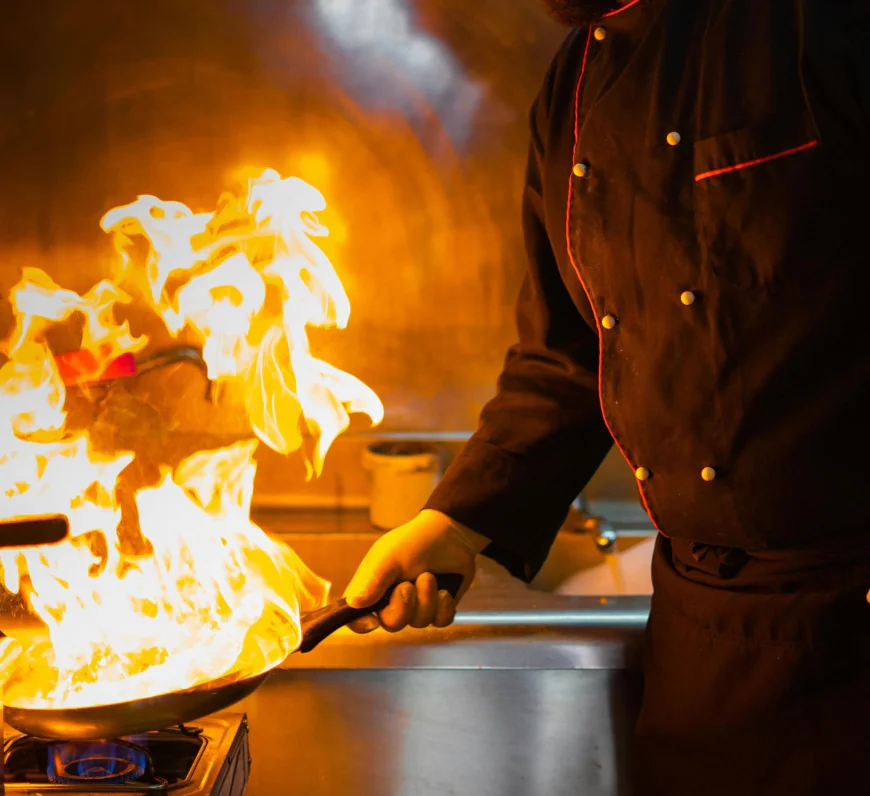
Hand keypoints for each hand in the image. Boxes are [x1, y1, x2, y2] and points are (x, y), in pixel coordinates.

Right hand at [344, 510, 488, 633]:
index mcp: (372, 588)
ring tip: (429, 576)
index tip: (374, 621)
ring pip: (419, 622)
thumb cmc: (414, 541)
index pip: (356, 617)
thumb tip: (353, 603)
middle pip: (392, 624)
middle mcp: (392, 600)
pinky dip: (443, 606)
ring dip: (427, 599)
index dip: (361, 624)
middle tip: (409, 585)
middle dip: (404, 605)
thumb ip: (372, 580)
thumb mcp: (389, 557)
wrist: (451, 534)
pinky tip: (444, 590)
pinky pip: (440, 621)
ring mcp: (416, 606)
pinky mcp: (438, 608)